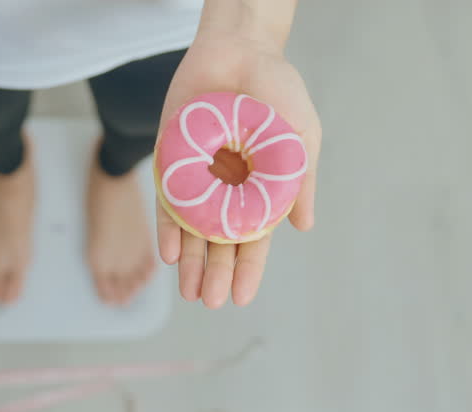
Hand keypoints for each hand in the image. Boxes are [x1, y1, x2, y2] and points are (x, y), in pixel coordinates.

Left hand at [157, 32, 321, 308]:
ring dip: (190, 262)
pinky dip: (169, 226)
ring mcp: (197, 178)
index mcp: (259, 189)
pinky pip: (167, 200)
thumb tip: (304, 227)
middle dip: (216, 273)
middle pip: (219, 241)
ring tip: (190, 292)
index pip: (253, 239)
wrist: (238, 49)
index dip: (248, 269)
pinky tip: (170, 252)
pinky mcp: (172, 161)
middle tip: (212, 302)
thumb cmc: (277, 90)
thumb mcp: (300, 136)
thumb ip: (300, 181)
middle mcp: (226, 190)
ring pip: (191, 230)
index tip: (242, 298)